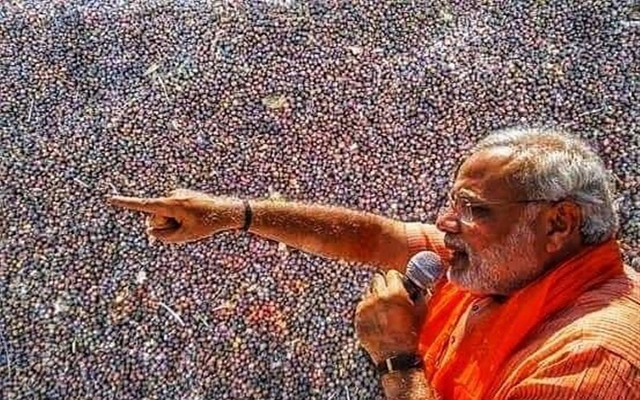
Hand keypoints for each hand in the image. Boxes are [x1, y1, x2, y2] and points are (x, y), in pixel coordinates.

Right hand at [107, 189, 242, 242]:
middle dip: (166, 226)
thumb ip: (164, 236)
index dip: (126, 203)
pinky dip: (179, 218)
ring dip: (175, 223)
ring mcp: (177, 195)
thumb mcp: (185, 236)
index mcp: (171, 204)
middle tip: (187, 226)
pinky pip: (172, 213)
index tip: (109, 199)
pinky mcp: (181, 197)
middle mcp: (172, 196)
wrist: (227, 211)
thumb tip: (151, 230)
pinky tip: (194, 218)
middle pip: (156, 218)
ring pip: (165, 216)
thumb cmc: (207, 224)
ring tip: (194, 221)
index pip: (144, 205)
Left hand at [355, 270, 425, 363]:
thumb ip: (419, 293)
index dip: (396, 279)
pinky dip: (368, 308)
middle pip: (377, 279)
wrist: (396, 354)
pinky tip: (377, 318)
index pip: (391, 274)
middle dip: (383, 285)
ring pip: (368, 291)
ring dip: (375, 296)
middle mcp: (379, 296)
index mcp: (395, 293)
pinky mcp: (358, 315)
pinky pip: (362, 304)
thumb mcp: (421, 311)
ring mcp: (366, 306)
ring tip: (383, 309)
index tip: (397, 285)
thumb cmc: (411, 333)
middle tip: (388, 294)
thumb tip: (416, 284)